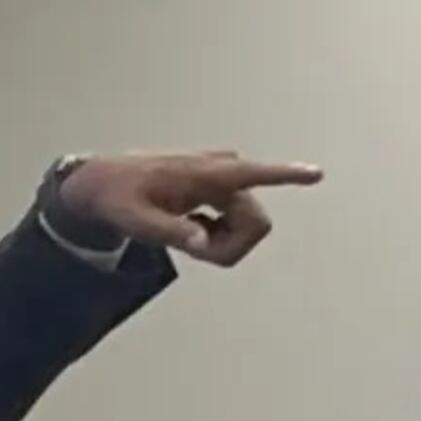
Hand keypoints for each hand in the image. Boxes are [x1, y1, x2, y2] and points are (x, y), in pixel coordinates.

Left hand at [56, 150, 322, 267]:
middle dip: (232, 245)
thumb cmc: (117, 199)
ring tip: (185, 235)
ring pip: (248, 227)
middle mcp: (222, 174)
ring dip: (222, 241)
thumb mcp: (135, 221)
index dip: (286, 175)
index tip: (316, 173)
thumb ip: (168, 231)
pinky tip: (191, 226)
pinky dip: (218, 235)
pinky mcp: (220, 191)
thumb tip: (200, 240)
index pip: (252, 173)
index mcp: (204, 174)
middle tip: (192, 248)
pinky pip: (236, 223)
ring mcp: (223, 182)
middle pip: (257, 223)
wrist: (104, 182)